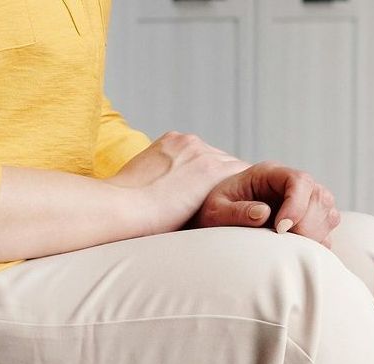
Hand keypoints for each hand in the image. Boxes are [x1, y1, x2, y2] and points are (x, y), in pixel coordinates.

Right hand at [107, 130, 248, 233]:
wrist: (120, 208)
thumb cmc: (121, 211)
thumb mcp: (138, 188)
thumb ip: (155, 186)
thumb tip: (157, 202)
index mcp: (169, 144)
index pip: (200, 158)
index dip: (206, 179)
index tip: (209, 198)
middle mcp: (187, 142)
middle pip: (220, 160)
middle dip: (224, 182)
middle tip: (236, 206)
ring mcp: (200, 152)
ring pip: (233, 168)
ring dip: (238, 189)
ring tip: (247, 209)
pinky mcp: (211, 170)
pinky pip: (242, 176)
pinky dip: (248, 191)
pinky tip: (253, 208)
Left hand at [194, 163, 340, 245]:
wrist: (215, 218)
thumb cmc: (212, 212)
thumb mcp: (216, 211)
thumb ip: (236, 211)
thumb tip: (264, 213)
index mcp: (269, 174)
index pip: (298, 180)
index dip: (296, 205)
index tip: (280, 230)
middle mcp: (290, 184)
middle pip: (319, 196)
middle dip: (308, 223)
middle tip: (287, 244)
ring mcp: (302, 201)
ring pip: (327, 211)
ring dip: (316, 232)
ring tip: (292, 248)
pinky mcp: (306, 220)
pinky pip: (326, 228)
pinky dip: (319, 241)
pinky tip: (300, 252)